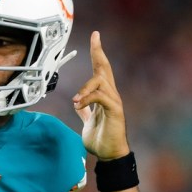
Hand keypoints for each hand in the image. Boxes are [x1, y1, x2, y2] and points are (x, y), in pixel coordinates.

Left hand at [73, 31, 129, 159]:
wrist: (109, 154)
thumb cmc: (101, 138)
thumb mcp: (88, 121)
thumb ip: (86, 110)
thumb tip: (79, 104)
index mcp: (103, 95)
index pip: (100, 70)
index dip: (97, 53)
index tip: (95, 37)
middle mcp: (111, 94)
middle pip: (105, 68)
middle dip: (98, 52)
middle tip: (95, 37)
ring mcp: (114, 102)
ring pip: (101, 81)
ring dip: (85, 88)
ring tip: (76, 101)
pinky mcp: (115, 111)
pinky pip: (101, 97)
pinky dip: (88, 99)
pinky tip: (78, 106)